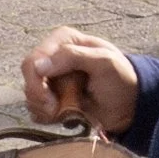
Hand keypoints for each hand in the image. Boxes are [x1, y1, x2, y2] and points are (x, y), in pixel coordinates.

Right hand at [21, 28, 138, 134]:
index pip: (34, 59)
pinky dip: (46, 117)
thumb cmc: (121, 78)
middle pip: (28, 78)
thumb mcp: (104, 62)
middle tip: (56, 109)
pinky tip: (63, 116)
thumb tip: (39, 66)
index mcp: (62, 40)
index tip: (51, 101)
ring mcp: (51, 79)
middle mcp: (53, 57)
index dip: (37, 83)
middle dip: (40, 98)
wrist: (130, 105)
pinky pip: (35, 109)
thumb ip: (72, 57)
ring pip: (30, 96)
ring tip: (66, 112)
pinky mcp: (52, 98)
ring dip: (45, 109)